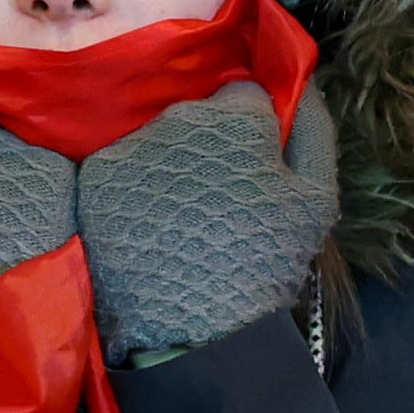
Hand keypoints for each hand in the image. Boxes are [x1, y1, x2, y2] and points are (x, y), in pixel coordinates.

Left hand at [76, 81, 339, 364]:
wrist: (192, 330)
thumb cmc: (263, 262)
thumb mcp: (314, 200)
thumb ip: (312, 130)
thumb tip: (302, 82)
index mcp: (234, 118)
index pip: (243, 94)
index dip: (253, 128)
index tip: (253, 164)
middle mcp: (176, 118)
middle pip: (198, 114)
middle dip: (211, 142)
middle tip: (219, 196)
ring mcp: (132, 145)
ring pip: (160, 138)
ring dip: (172, 162)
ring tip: (183, 215)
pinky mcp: (98, 176)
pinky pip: (125, 165)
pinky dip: (137, 185)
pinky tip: (151, 222)